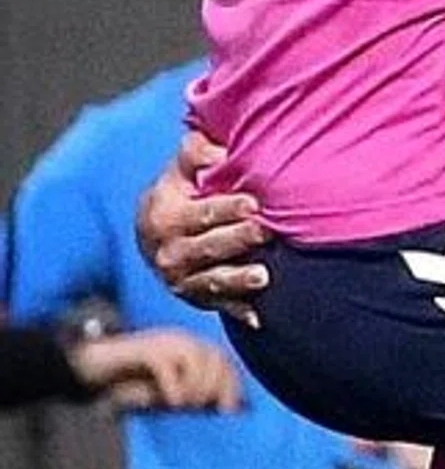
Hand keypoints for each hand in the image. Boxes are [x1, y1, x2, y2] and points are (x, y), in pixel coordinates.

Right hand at [72, 327, 243, 412]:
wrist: (96, 372)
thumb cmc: (137, 387)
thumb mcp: (173, 395)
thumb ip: (199, 398)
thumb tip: (230, 413)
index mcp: (194, 349)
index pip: (226, 362)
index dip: (232, 386)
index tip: (228, 412)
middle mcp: (183, 340)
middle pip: (216, 359)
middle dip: (212, 389)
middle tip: (198, 410)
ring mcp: (163, 341)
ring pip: (196, 359)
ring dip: (194, 388)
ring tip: (182, 407)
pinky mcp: (143, 348)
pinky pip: (167, 365)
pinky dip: (174, 386)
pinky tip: (171, 403)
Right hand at [137, 131, 270, 319]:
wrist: (153, 239)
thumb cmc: (178, 195)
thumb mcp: (178, 172)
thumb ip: (195, 154)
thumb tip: (218, 150)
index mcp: (166, 217)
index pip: (201, 213)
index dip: (227, 208)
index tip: (253, 203)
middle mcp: (170, 252)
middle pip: (210, 247)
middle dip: (239, 240)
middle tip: (266, 233)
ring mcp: (182, 279)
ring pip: (214, 280)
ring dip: (239, 280)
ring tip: (264, 276)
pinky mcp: (197, 299)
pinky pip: (220, 306)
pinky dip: (239, 311)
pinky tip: (258, 318)